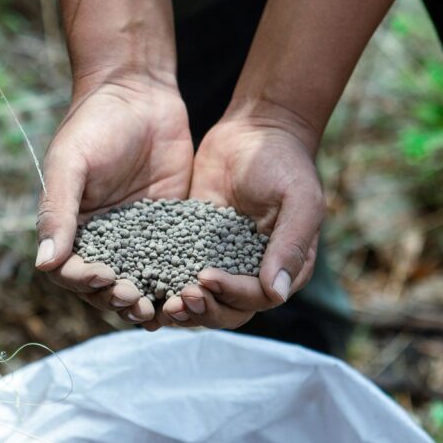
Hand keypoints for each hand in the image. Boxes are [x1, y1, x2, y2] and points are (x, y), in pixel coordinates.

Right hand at [36, 75, 193, 323]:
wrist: (139, 90)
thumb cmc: (94, 122)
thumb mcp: (71, 163)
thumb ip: (58, 212)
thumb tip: (44, 265)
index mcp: (71, 228)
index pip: (71, 272)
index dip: (85, 283)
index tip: (104, 280)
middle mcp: (102, 238)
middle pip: (105, 286)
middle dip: (119, 299)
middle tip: (138, 301)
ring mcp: (136, 235)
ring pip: (139, 280)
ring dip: (147, 300)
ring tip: (161, 310)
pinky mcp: (168, 225)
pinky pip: (171, 260)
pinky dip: (177, 280)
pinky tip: (189, 292)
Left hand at [147, 116, 323, 329]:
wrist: (255, 132)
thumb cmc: (285, 163)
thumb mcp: (299, 199)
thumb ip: (290, 244)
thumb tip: (276, 293)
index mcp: (283, 268)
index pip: (256, 297)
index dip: (231, 294)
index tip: (206, 277)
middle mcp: (252, 274)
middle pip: (227, 310)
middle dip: (203, 309)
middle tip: (178, 298)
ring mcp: (222, 263)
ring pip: (202, 300)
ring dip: (183, 308)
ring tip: (162, 303)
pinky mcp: (194, 249)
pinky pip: (179, 274)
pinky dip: (164, 286)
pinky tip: (143, 287)